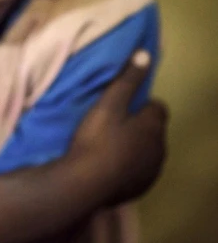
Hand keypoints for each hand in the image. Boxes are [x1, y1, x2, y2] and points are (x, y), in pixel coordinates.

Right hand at [70, 50, 167, 205]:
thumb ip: (128, 79)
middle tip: (110, 123)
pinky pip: (138, 170)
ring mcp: (151, 172)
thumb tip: (145, 53)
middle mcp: (160, 150)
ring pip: (146, 151)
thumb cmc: (96, 140)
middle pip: (153, 130)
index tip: (119, 106)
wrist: (83, 185)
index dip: (139, 104)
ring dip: (134, 146)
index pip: (157, 107)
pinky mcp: (139, 189)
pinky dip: (128, 165)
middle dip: (138, 126)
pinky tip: (109, 164)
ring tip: (108, 144)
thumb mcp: (109, 103)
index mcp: (154, 127)